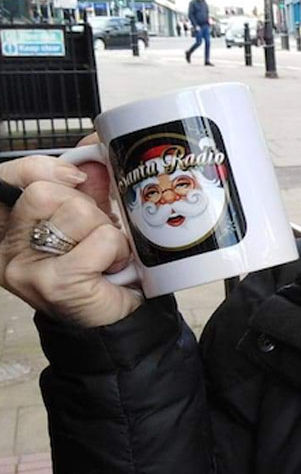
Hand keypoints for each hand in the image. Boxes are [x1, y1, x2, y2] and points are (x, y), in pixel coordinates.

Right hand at [0, 151, 140, 327]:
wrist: (111, 321)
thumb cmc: (95, 270)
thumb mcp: (85, 220)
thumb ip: (85, 187)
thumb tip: (95, 152)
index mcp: (6, 227)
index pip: (7, 178)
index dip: (43, 167)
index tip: (75, 177)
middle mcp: (6, 248)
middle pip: (44, 191)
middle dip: (84, 205)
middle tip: (96, 231)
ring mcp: (25, 267)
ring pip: (74, 211)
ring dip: (104, 229)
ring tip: (106, 252)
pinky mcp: (54, 283)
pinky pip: (99, 240)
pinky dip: (116, 250)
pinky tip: (111, 267)